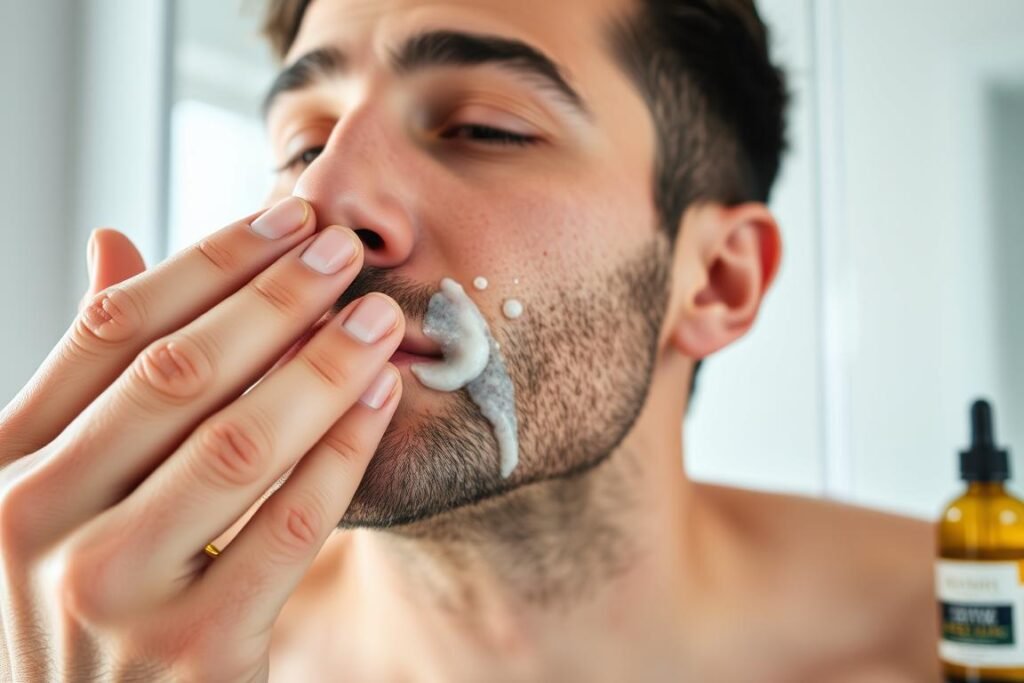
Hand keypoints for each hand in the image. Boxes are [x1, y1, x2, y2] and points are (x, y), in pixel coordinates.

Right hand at [0, 197, 403, 681]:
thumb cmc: (88, 591)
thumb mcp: (59, 484)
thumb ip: (91, 377)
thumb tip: (111, 240)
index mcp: (4, 462)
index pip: (113, 329)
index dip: (209, 261)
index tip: (286, 217)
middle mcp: (35, 521)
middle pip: (177, 375)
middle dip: (272, 300)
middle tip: (342, 250)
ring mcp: (110, 590)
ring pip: (237, 444)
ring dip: (319, 368)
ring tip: (377, 318)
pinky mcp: (194, 648)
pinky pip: (289, 526)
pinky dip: (342, 453)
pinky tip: (381, 401)